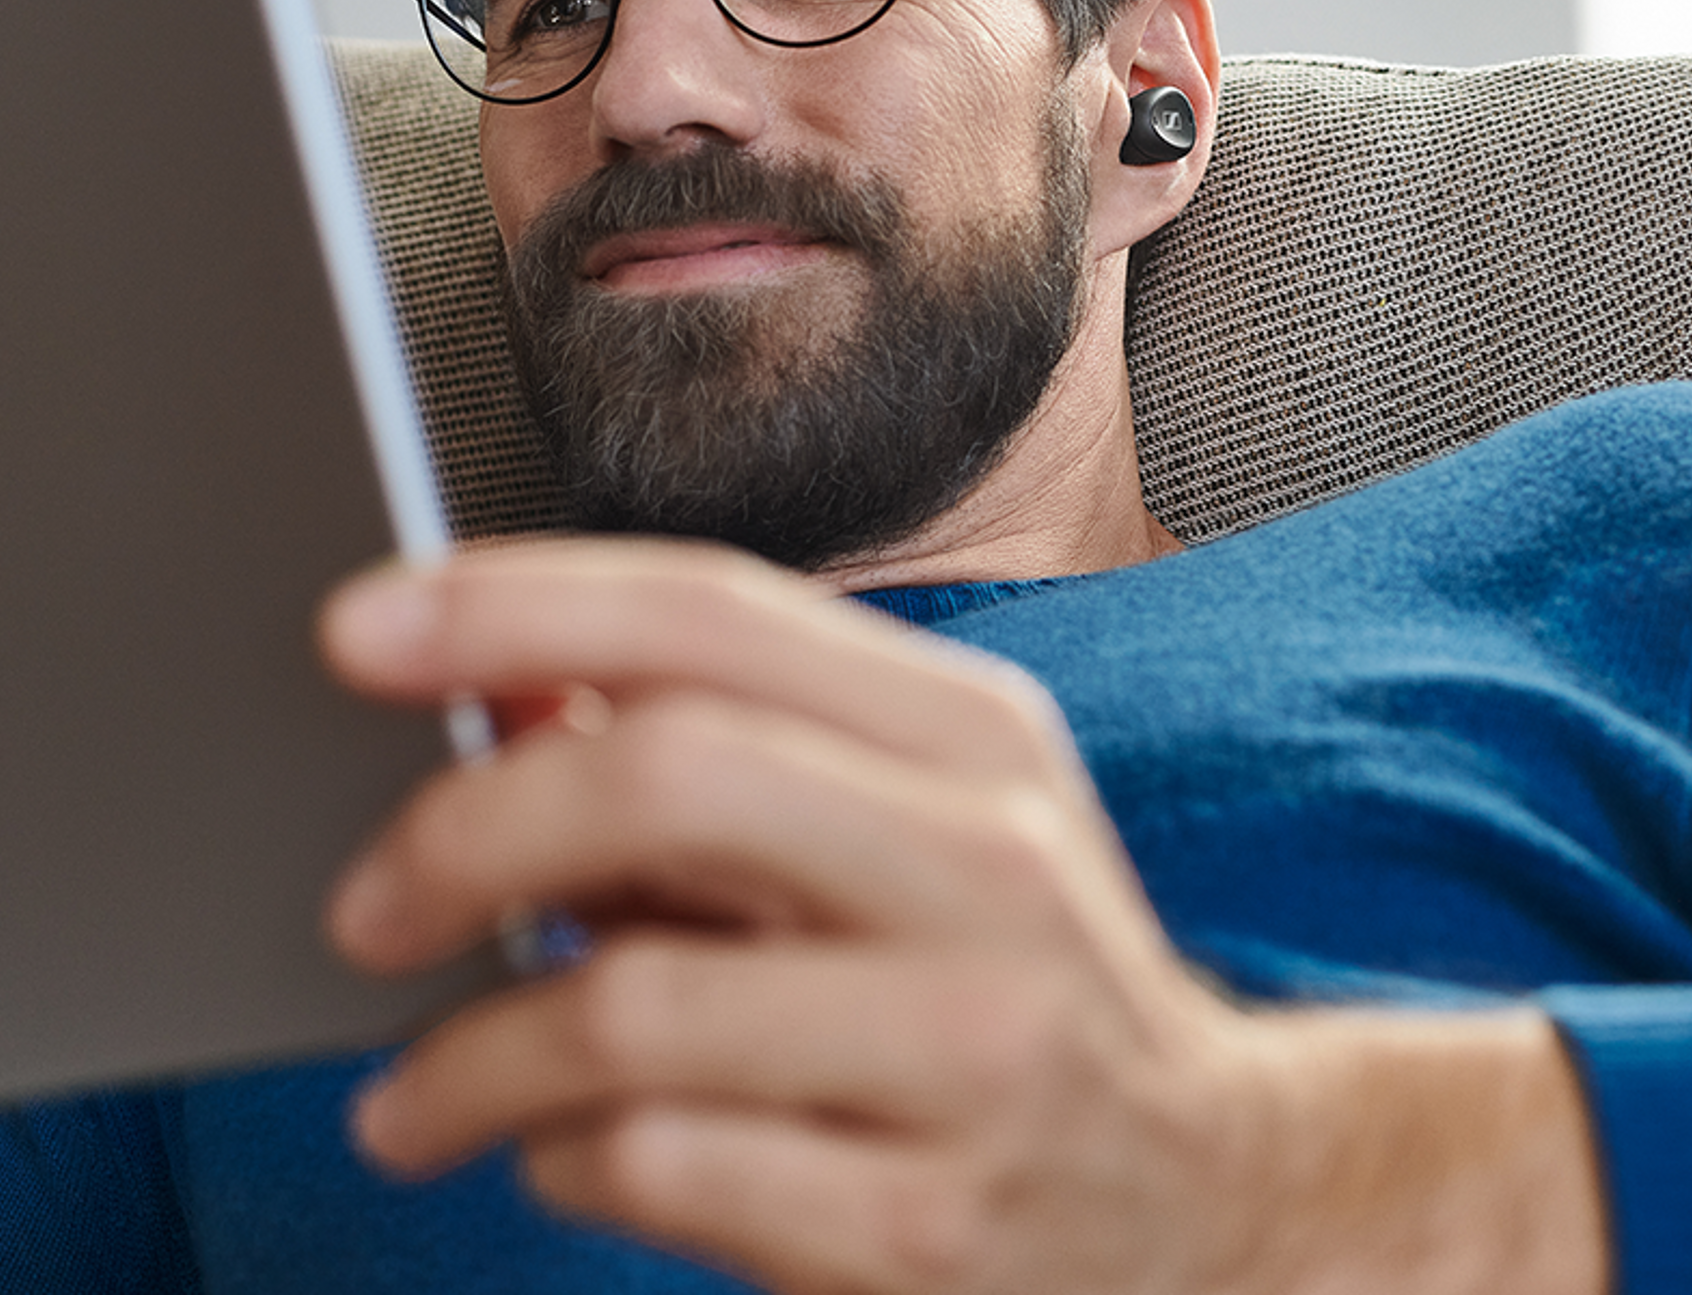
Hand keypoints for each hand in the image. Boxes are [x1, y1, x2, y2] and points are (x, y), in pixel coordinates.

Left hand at [322, 539, 1607, 1294]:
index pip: (716, 612)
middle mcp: (990, 859)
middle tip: (364, 906)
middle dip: (465, 828)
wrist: (1202, 1193)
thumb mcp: (904, 820)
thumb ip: (723, 744)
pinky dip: (556, 1156)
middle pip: (669, 770)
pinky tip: (556, 1156)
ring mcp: (972, 1045)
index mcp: (973, 729)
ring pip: (634, 1000)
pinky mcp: (928, 1224)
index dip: (518, 600)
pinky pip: (658, 1167)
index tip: (358, 630)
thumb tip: (496, 686)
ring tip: (415, 1089)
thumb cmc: (996, 975)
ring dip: (470, 1049)